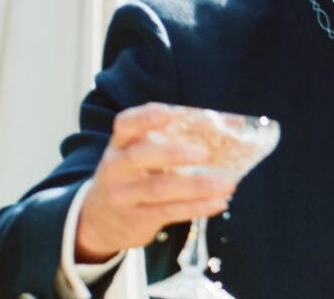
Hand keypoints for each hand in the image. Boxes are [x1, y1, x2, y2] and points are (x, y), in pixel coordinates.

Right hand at [75, 103, 236, 263]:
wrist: (100, 219)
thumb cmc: (137, 174)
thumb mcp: (144, 152)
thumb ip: (179, 136)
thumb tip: (234, 123)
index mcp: (121, 143)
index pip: (125, 124)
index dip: (144, 118)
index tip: (168, 113)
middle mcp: (116, 167)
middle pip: (139, 156)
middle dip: (173, 153)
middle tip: (205, 153)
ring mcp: (123, 195)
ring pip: (159, 188)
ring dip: (197, 185)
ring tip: (228, 184)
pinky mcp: (135, 219)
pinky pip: (168, 212)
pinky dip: (196, 207)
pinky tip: (218, 202)